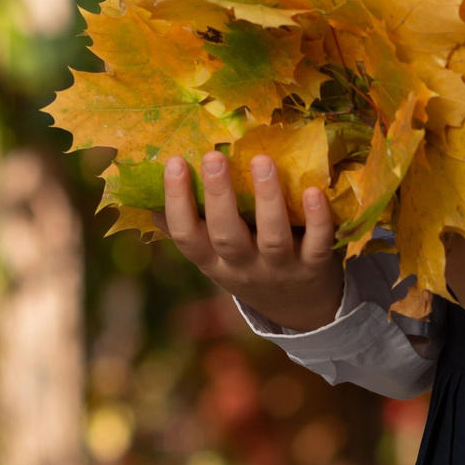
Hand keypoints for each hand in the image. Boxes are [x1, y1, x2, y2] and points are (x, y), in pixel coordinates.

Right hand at [160, 151, 344, 333]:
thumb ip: (191, 225)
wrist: (299, 309)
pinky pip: (317, 244)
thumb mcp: (215, 256)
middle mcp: (243, 266)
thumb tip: (147, 190)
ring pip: (271, 237)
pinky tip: (313, 190)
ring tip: (262, 160)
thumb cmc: (249, 265)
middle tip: (212, 156)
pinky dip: (317, 220)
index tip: (174, 162)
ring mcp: (280, 268)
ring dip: (267, 199)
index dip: (177, 202)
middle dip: (218, 196)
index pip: (187, 236)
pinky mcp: (315, 266)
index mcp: (213, 261)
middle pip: (226, 235)